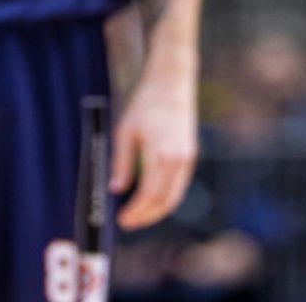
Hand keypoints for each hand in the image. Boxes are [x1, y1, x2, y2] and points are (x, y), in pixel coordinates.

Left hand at [110, 58, 197, 229]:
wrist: (171, 83)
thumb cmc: (145, 103)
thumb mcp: (126, 131)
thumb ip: (122, 162)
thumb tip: (115, 189)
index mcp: (161, 155)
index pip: (148, 195)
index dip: (135, 211)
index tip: (121, 219)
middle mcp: (178, 161)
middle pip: (164, 202)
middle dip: (145, 216)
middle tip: (127, 222)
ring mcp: (187, 159)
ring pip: (174, 196)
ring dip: (156, 210)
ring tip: (137, 213)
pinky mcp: (190, 155)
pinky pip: (179, 185)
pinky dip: (166, 197)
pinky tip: (151, 197)